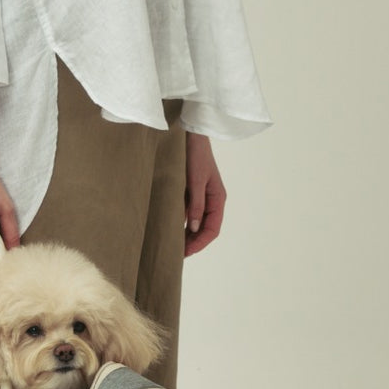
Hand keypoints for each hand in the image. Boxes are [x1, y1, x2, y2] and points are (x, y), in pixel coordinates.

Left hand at [184, 131, 226, 256]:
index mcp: (217, 199)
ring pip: (197, 224)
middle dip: (193, 243)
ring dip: (187, 236)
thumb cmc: (195, 154)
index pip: (212, 229)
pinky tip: (171, 230)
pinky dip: (182, 224)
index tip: (185, 253)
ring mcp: (202, 197)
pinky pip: (189, 214)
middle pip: (205, 229)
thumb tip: (193, 228)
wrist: (189, 134)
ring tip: (173, 246)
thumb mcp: (195, 181)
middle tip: (176, 254)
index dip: (199, 243)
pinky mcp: (191, 193)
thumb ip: (195, 205)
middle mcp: (211, 200)